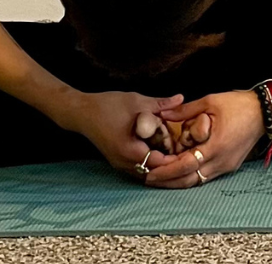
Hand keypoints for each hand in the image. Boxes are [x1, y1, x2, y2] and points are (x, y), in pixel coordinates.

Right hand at [54, 89, 185, 176]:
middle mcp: (124, 163)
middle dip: (170, 164)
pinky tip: (161, 153)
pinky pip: (138, 169)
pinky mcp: (117, 162)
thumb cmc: (107, 105)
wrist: (81, 112)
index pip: (160, 163)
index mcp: (130, 150)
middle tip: (187, 154)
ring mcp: (120, 165)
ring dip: (160, 166)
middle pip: (154, 172)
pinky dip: (150, 164)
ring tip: (176, 155)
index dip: (176, 157)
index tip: (190, 148)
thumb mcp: (136, 101)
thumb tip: (181, 98)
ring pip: (146, 173)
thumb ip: (160, 103)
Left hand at [143, 90, 263, 188]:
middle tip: (148, 179)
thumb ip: (184, 111)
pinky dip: (191, 176)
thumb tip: (162, 114)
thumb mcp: (210, 101)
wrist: (265, 112)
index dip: (166, 171)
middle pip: (190, 180)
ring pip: (198, 181)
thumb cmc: (238, 104)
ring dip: (178, 181)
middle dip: (168, 181)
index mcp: (216, 146)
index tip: (149, 172)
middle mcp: (221, 161)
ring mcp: (226, 166)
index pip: (185, 166)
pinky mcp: (230, 166)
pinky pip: (206, 176)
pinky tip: (179, 172)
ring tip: (160, 178)